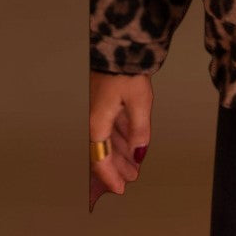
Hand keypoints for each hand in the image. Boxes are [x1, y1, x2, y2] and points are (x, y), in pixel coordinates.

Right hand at [89, 70, 153, 211]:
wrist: (121, 46)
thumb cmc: (126, 72)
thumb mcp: (138, 102)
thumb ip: (139, 130)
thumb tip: (140, 152)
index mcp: (97, 123)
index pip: (101, 159)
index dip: (111, 176)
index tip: (121, 188)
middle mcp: (96, 118)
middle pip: (105, 151)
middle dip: (118, 167)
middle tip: (131, 179)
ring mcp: (102, 109)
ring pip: (110, 138)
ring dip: (122, 153)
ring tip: (135, 164)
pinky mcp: (109, 100)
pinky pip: (114, 126)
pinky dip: (124, 137)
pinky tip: (134, 142)